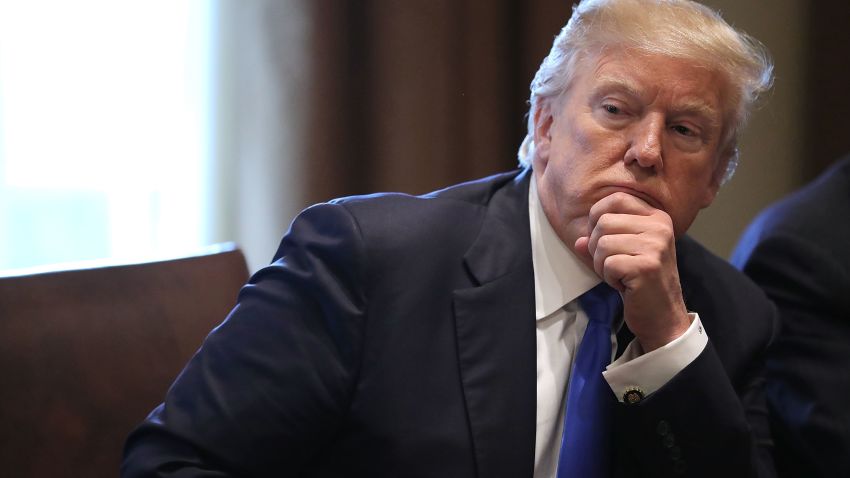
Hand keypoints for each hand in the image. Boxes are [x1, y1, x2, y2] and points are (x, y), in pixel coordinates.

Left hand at [574, 192, 689, 351]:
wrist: (663, 316)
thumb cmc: (642, 282)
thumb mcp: (624, 254)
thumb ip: (601, 240)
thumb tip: (578, 240)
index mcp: (656, 217)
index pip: (616, 199)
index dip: (598, 218)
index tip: (602, 240)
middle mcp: (660, 227)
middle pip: (603, 222)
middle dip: (597, 247)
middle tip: (613, 265)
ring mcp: (656, 246)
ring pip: (602, 243)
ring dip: (602, 265)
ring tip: (619, 275)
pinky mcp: (647, 266)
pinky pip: (608, 264)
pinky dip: (608, 277)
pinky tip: (624, 285)